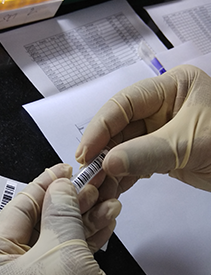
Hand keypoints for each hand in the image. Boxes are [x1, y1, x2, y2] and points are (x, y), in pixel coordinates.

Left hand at [0, 164, 139, 274]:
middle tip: (95, 185)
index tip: (68, 168)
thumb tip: (60, 185)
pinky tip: (104, 226)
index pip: (14, 213)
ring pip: (54, 245)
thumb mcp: (65, 256)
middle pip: (36, 228)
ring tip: (108, 203)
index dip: (44, 186)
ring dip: (81, 223)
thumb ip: (61, 213)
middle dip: (68, 205)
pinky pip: (62, 265)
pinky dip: (83, 246)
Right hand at [75, 65, 210, 198]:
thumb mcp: (188, 143)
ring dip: (110, 166)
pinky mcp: (163, 153)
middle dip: (104, 150)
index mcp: (173, 87)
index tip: (87, 150)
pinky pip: (136, 162)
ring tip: (96, 183)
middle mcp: (164, 106)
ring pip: (125, 147)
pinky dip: (124, 176)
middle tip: (87, 171)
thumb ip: (146, 153)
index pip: (126, 102)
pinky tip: (112, 187)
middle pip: (121, 126)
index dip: (102, 126)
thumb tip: (109, 162)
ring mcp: (162, 131)